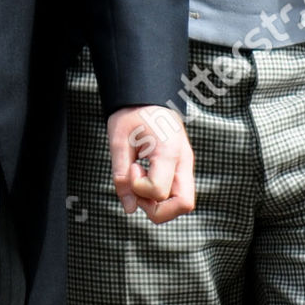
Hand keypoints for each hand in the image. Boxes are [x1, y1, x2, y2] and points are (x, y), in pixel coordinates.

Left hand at [107, 105, 194, 222]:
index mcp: (169, 150)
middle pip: (185, 205)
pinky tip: (146, 178)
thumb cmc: (132, 113)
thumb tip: (129, 208)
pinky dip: (161, 196)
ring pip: (183, 203)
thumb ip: (121, 175)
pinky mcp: (182, 167)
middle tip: (138, 190)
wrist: (147, 95)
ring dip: (159, 203)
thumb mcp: (119, 140)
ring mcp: (186, 165)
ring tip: (140, 181)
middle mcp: (184, 160)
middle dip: (158, 209)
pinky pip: (178, 193)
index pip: (159, 190)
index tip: (132, 167)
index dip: (139, 188)